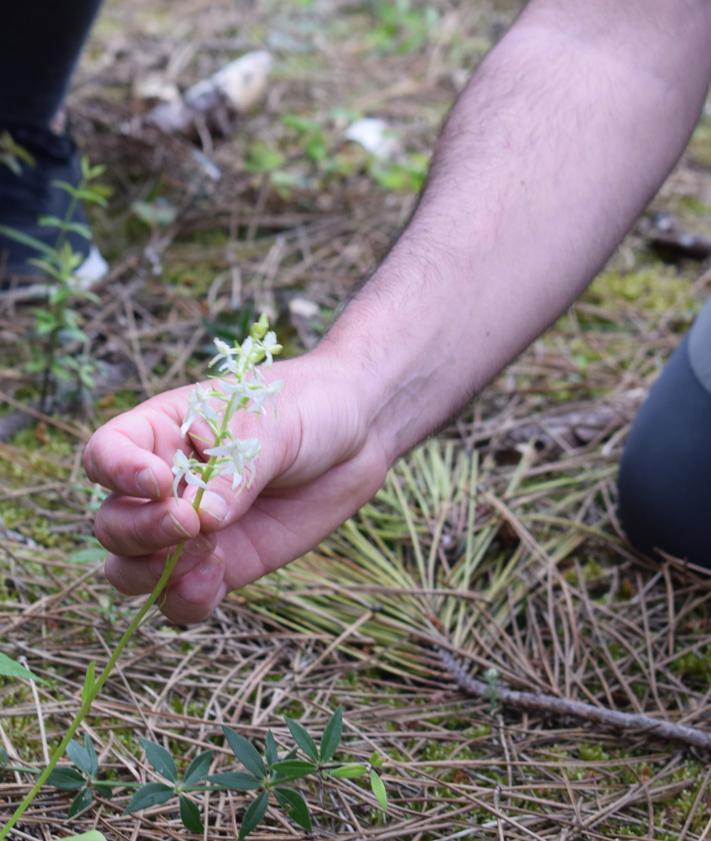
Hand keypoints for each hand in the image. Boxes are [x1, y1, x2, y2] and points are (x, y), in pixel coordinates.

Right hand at [83, 351, 387, 623]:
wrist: (356, 434)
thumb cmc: (306, 406)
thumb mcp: (273, 423)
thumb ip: (238, 469)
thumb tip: (205, 520)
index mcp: (163, 432)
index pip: (106, 455)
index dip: (117, 473)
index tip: (159, 482)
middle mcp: (166, 486)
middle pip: (112, 523)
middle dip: (142, 531)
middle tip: (191, 522)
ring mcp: (191, 530)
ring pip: (131, 569)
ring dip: (154, 573)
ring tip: (210, 553)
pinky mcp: (222, 564)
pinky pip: (180, 598)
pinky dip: (186, 600)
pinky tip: (218, 578)